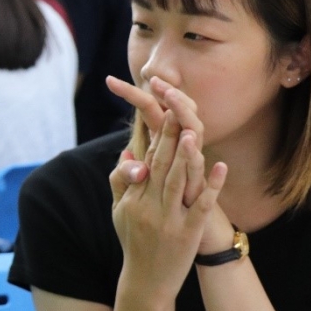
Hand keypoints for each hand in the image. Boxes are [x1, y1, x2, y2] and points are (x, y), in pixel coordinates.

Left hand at [106, 75, 204, 206]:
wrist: (196, 231)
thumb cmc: (169, 207)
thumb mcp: (144, 186)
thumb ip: (130, 170)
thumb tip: (125, 153)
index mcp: (164, 142)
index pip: (148, 109)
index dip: (130, 94)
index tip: (109, 80)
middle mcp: (183, 146)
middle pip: (176, 111)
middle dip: (166, 93)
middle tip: (153, 78)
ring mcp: (194, 161)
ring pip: (193, 129)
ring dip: (184, 112)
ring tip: (171, 97)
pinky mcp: (201, 181)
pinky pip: (201, 163)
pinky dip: (196, 152)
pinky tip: (189, 137)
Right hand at [110, 111, 226, 300]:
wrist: (146, 283)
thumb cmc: (133, 244)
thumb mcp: (119, 212)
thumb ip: (121, 181)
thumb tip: (128, 151)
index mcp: (132, 199)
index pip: (145, 162)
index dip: (156, 138)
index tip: (164, 113)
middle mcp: (148, 207)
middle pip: (160, 166)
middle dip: (170, 138)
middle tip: (178, 112)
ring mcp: (168, 221)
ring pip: (177, 182)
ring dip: (186, 156)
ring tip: (193, 133)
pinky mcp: (186, 234)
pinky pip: (200, 206)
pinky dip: (211, 186)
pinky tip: (221, 167)